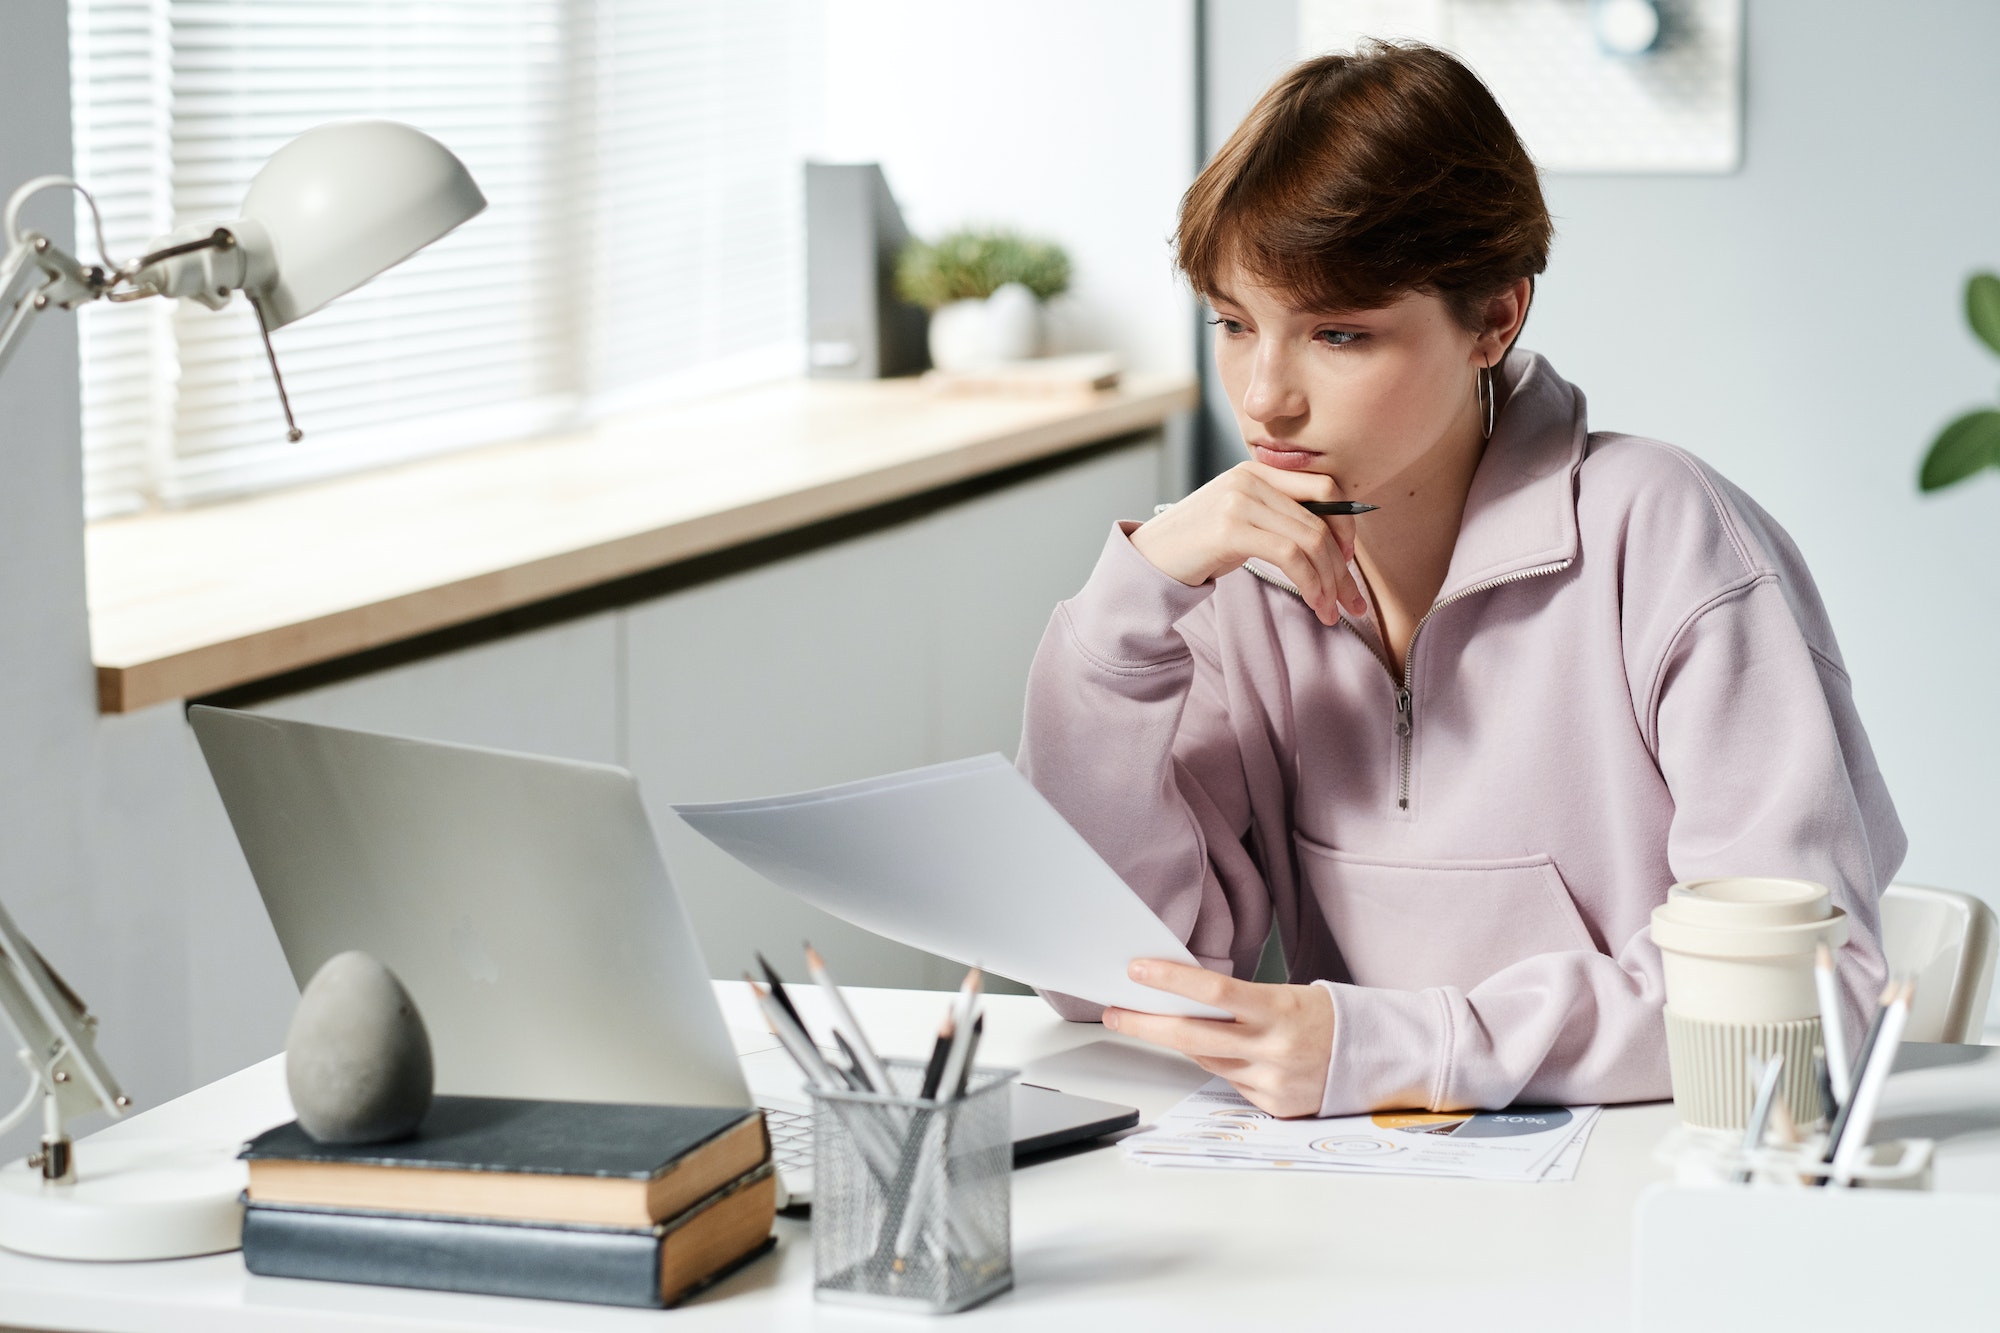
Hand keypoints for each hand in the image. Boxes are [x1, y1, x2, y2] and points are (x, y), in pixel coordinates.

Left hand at [1101, 959, 1334, 1117]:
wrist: (1377, 1058)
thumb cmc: (1326, 1017)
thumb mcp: (1286, 996)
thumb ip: (1239, 1004)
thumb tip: (1184, 1002)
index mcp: (1279, 1009)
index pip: (1215, 991)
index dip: (1172, 979)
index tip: (1137, 969)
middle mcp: (1274, 1048)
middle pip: (1193, 1035)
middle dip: (1145, 1024)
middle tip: (1114, 1012)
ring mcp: (1272, 1081)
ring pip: (1206, 1061)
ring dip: (1182, 1044)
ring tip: (1162, 1024)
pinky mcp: (1274, 1106)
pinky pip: (1231, 1083)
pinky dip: (1224, 1066)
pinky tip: (1234, 1055)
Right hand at [1130, 462, 1367, 625]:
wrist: (1146, 560)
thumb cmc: (1196, 547)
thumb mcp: (1242, 520)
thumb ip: (1279, 516)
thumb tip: (1334, 541)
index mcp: (1257, 471)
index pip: (1325, 488)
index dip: (1348, 526)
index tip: (1349, 562)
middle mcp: (1250, 479)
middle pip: (1323, 520)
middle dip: (1344, 568)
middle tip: (1352, 602)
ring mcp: (1239, 501)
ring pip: (1312, 540)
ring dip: (1331, 583)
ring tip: (1333, 612)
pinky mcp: (1230, 529)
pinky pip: (1290, 557)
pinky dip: (1311, 584)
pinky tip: (1314, 604)